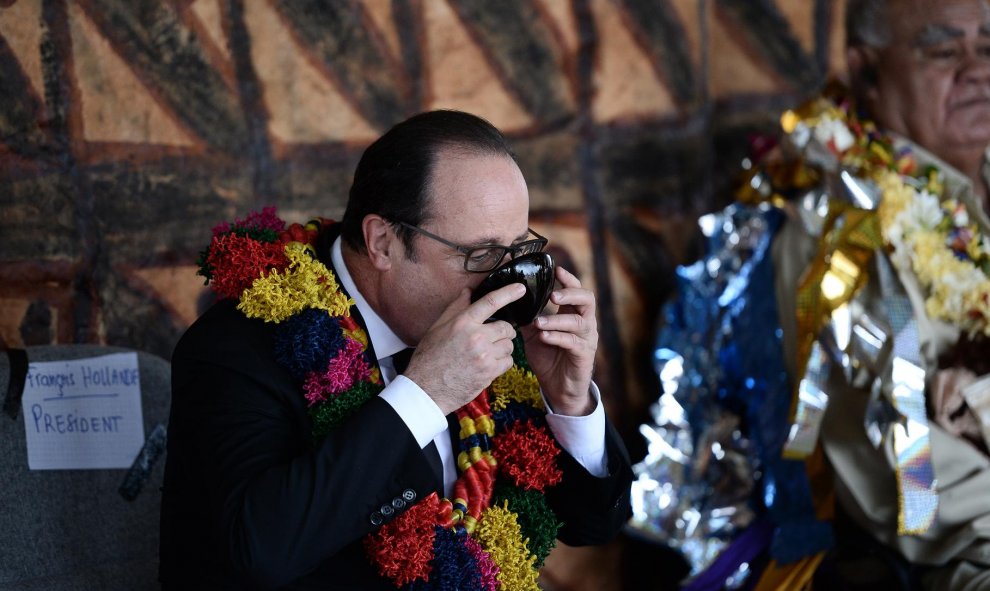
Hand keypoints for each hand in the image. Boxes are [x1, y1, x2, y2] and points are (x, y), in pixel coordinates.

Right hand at [404, 284, 523, 413]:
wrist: (426, 388)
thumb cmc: (430, 356)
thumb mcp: (437, 327)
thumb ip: (456, 307)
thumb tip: (468, 291)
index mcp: (463, 323)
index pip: (490, 302)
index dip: (508, 293)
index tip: (520, 289)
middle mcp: (476, 337)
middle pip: (506, 327)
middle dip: (503, 331)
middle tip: (493, 338)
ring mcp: (484, 356)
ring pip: (509, 345)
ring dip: (502, 348)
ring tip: (486, 354)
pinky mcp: (489, 372)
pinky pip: (508, 362)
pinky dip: (502, 363)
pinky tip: (488, 365)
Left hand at [520, 266, 596, 415]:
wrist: (558, 388)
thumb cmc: (548, 358)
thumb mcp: (534, 334)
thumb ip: (529, 317)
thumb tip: (511, 301)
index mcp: (572, 314)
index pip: (576, 290)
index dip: (569, 279)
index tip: (556, 269)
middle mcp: (584, 323)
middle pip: (587, 299)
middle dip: (570, 294)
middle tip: (553, 295)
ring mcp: (586, 339)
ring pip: (578, 322)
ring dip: (557, 320)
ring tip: (539, 322)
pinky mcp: (584, 355)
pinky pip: (573, 342)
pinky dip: (557, 337)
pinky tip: (544, 337)